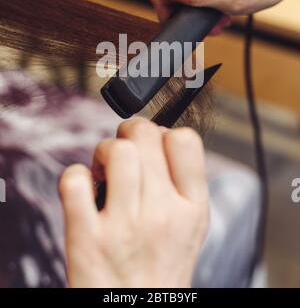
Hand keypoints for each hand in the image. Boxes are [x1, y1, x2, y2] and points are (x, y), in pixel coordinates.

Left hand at [60, 119, 208, 287]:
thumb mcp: (189, 227)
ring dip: (102, 154)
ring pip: (115, 150)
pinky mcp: (87, 240)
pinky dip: (74, 179)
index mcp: (192, 208)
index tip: (152, 149)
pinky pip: (74, 181)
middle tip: (121, 159)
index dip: (163, 133)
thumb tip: (158, 137)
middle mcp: (163, 214)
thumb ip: (181, 183)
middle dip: (127, 135)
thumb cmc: (159, 270)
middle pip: (144, 134)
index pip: (185, 139)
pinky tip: (83, 194)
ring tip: (103, 175)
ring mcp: (124, 226)